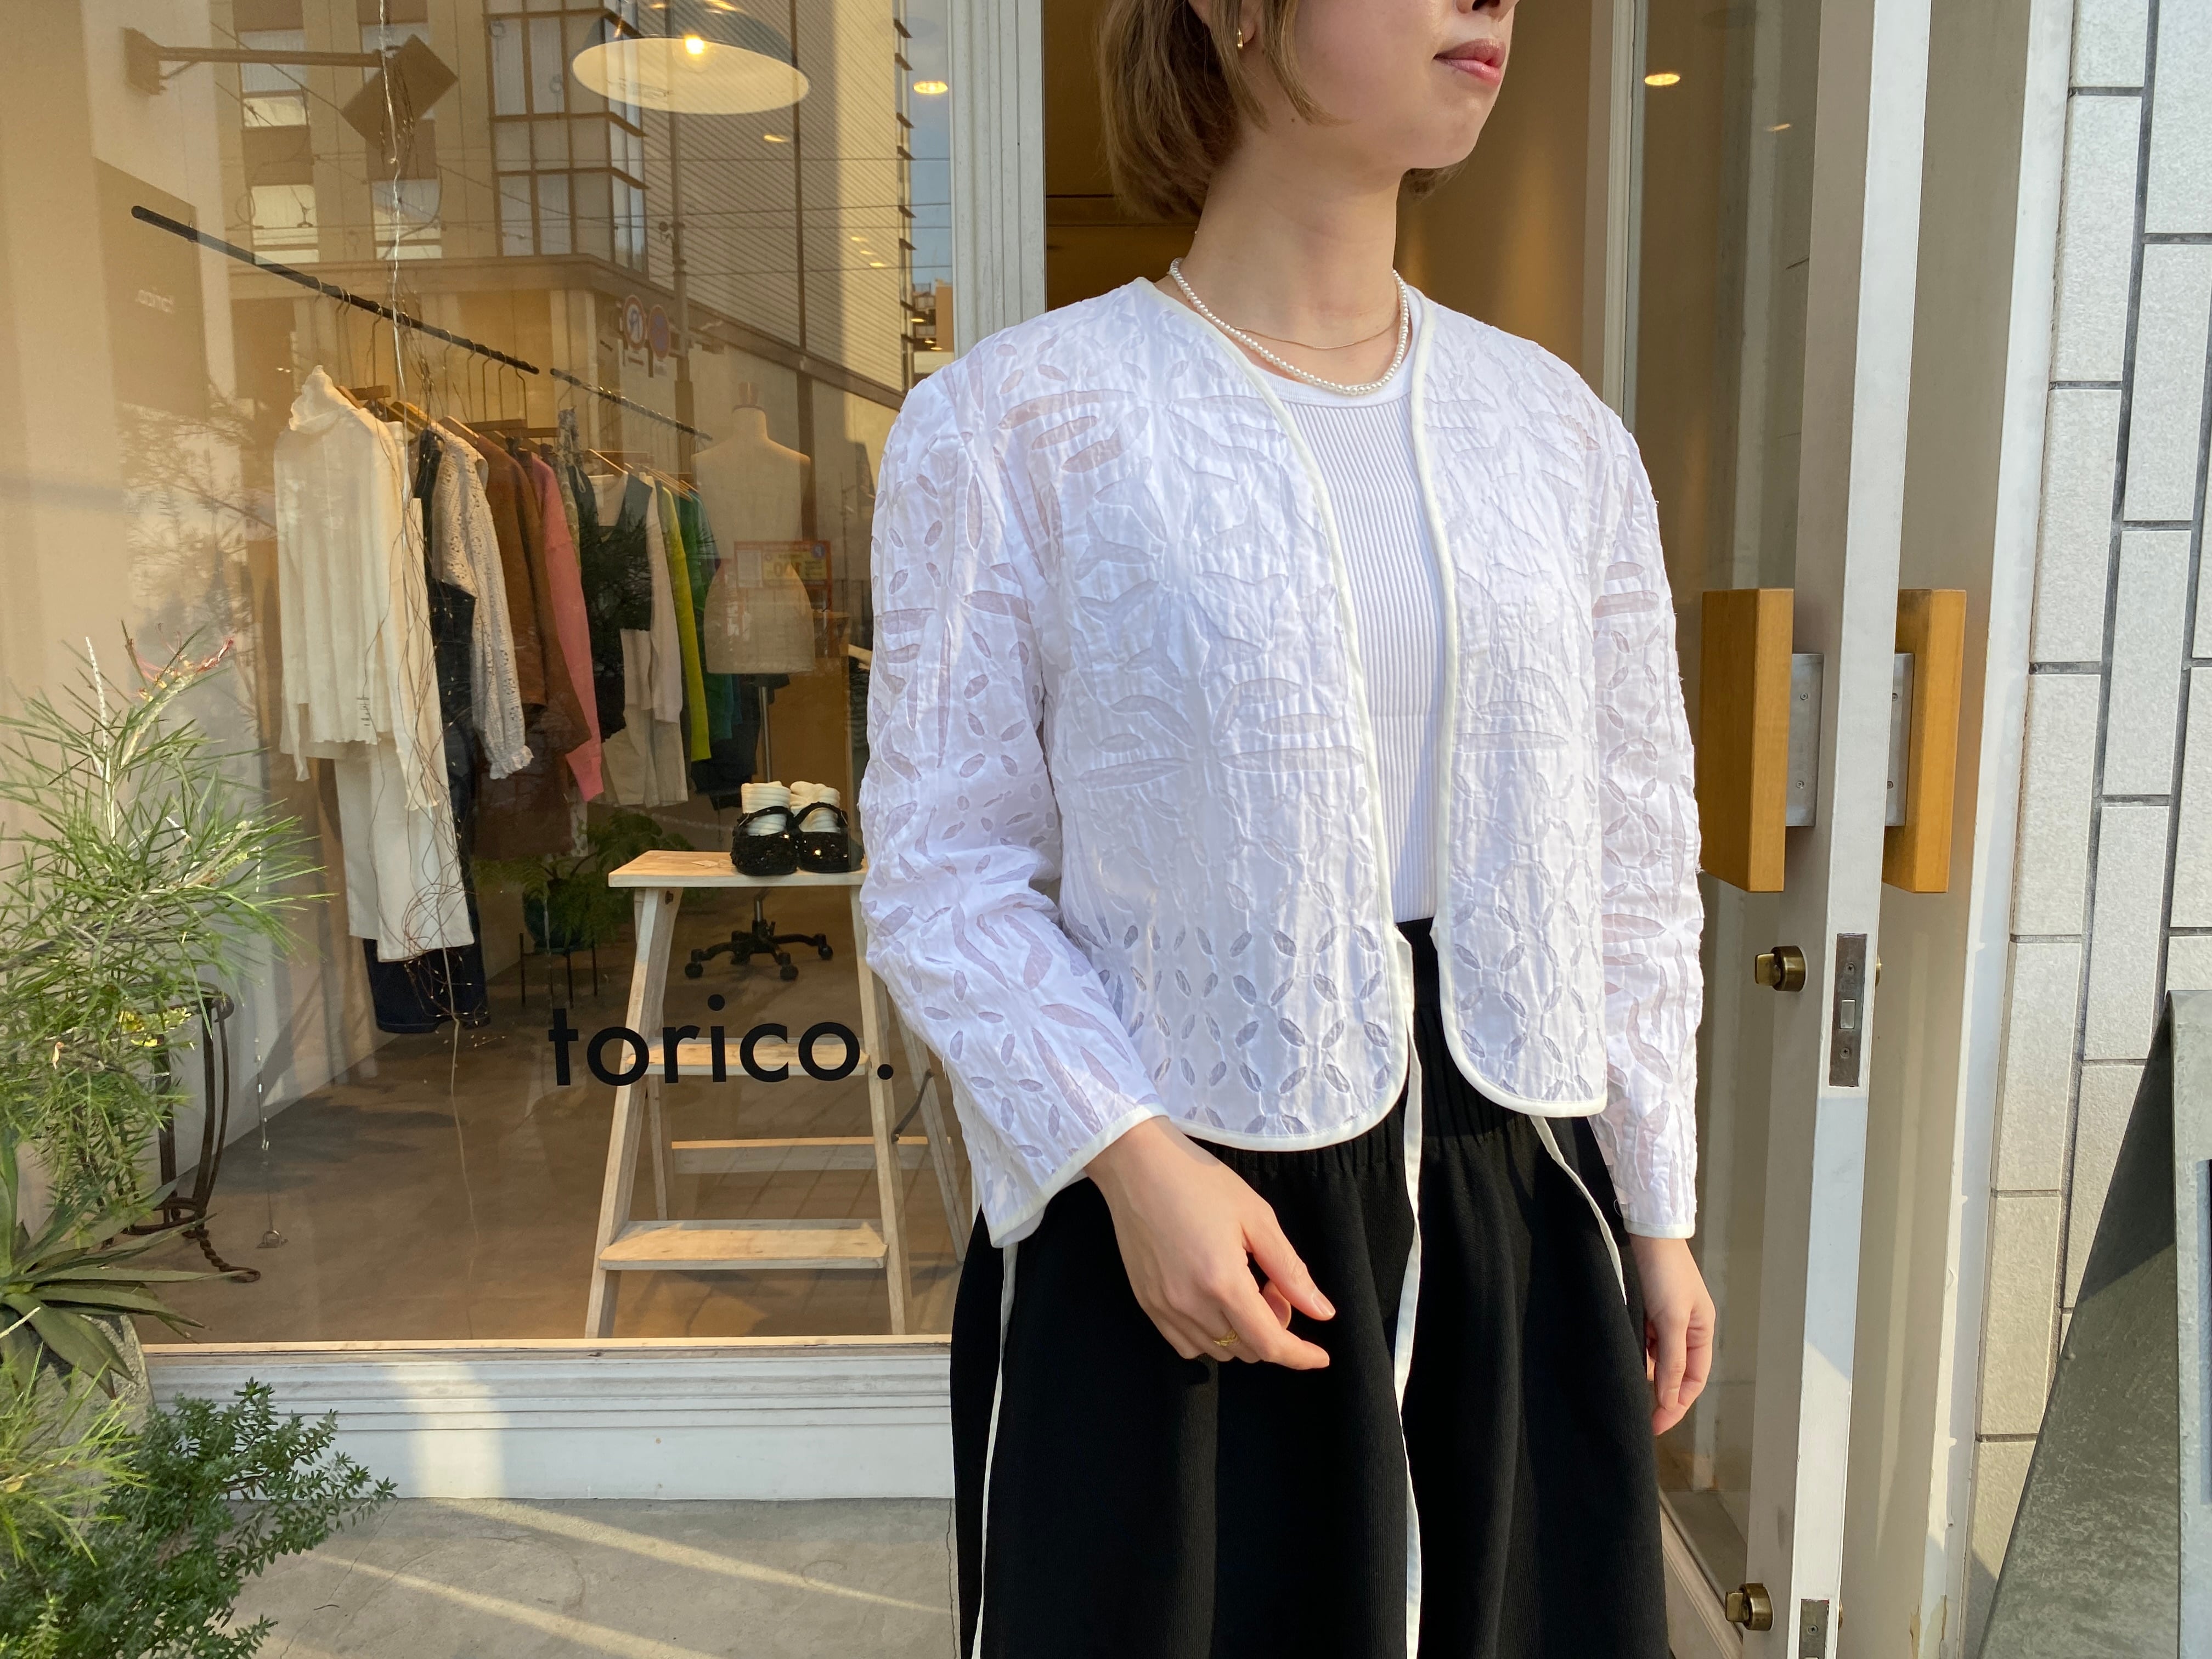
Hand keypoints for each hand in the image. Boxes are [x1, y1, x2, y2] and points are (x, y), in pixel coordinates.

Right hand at [1087, 1116, 1335, 1368]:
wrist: (1137, 1165)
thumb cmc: (1200, 1181)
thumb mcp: (1257, 1218)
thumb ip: (1290, 1271)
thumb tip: (1323, 1314)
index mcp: (1223, 1281)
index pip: (1269, 1344)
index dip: (1300, 1356)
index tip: (1320, 1356)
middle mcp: (1190, 1304)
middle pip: (1247, 1350)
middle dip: (1272, 1328)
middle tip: (1270, 1284)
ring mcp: (1164, 1307)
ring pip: (1217, 1351)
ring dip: (1242, 1333)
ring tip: (1242, 1286)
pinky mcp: (1146, 1304)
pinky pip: (1186, 1344)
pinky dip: (1211, 1337)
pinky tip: (1214, 1301)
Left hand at [1629, 1235, 1714, 1434]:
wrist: (1645, 1230)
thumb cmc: (1664, 1272)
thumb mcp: (1670, 1320)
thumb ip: (1672, 1361)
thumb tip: (1670, 1400)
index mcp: (1701, 1331)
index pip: (1692, 1380)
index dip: (1676, 1404)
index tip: (1656, 1425)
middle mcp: (1685, 1327)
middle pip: (1675, 1372)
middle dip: (1661, 1394)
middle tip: (1638, 1416)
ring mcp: (1664, 1317)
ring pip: (1657, 1357)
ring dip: (1646, 1373)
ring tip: (1626, 1390)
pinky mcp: (1645, 1307)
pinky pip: (1642, 1340)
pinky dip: (1635, 1352)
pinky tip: (1622, 1359)